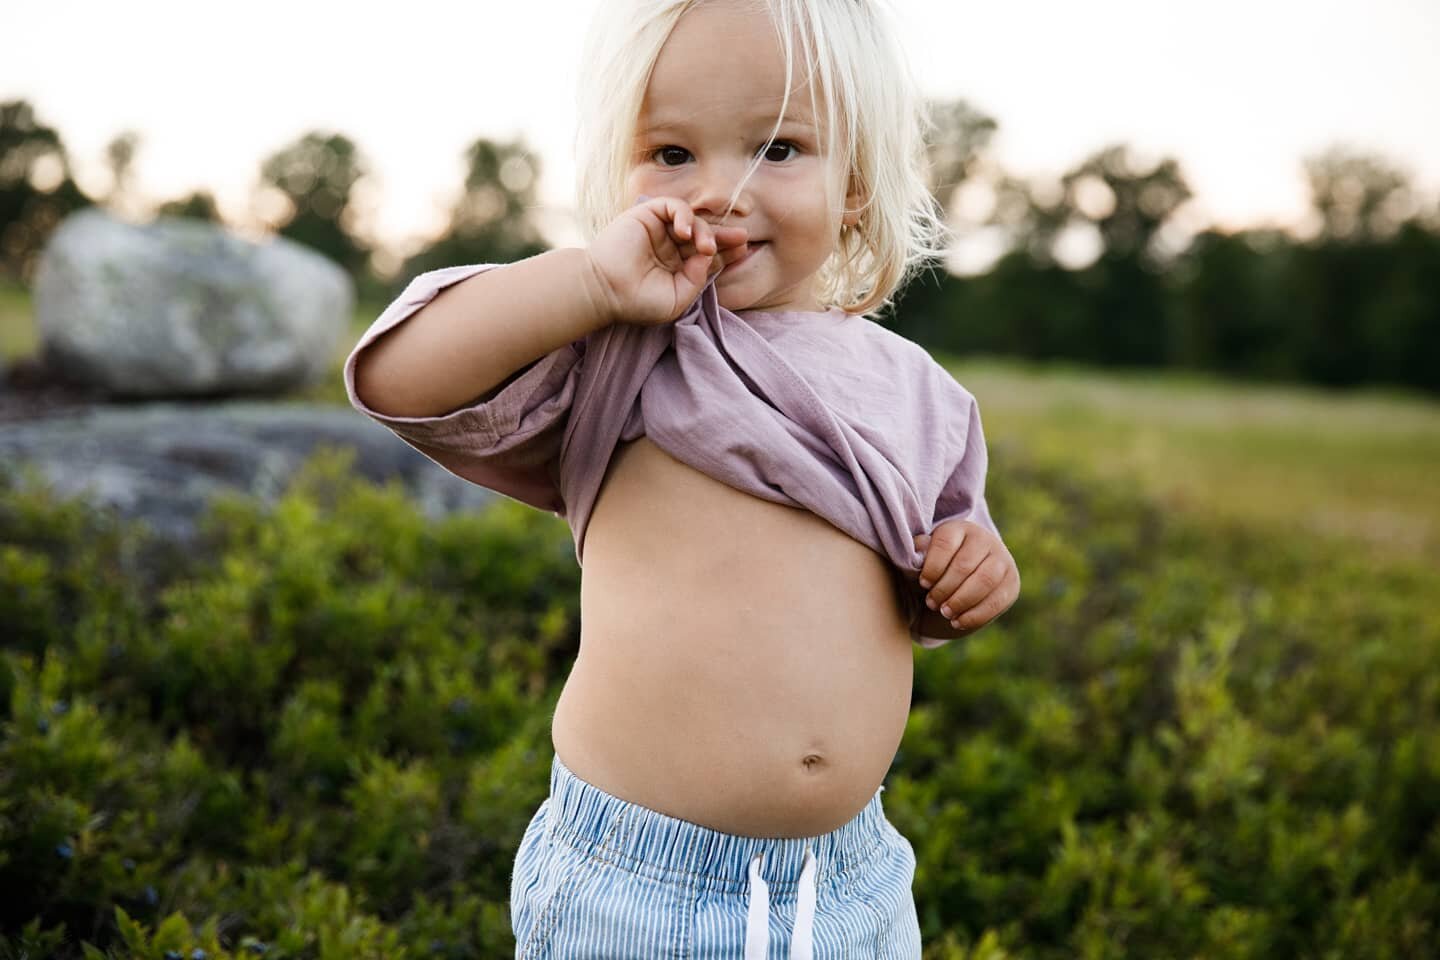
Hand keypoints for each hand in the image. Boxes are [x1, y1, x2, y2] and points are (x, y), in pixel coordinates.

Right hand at [585, 195, 750, 326]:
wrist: (605, 291)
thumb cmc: (638, 301)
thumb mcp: (678, 298)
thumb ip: (698, 278)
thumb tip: (711, 255)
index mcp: (678, 267)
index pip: (707, 254)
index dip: (726, 251)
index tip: (743, 250)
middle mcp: (670, 246)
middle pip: (704, 235)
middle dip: (724, 236)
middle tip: (741, 239)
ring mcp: (659, 230)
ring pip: (692, 220)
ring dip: (704, 231)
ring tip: (704, 246)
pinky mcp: (646, 215)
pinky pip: (673, 206)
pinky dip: (684, 215)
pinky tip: (685, 232)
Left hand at [913, 520, 1018, 633]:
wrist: (962, 582)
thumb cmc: (937, 569)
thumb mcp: (924, 559)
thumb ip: (919, 553)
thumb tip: (919, 548)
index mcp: (959, 529)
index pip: (945, 544)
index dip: (932, 566)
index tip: (923, 583)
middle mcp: (985, 540)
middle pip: (964, 565)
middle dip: (944, 588)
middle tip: (931, 603)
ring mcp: (1002, 560)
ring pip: (984, 582)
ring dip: (961, 601)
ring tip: (945, 613)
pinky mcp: (1011, 583)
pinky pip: (996, 601)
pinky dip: (975, 615)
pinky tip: (958, 622)